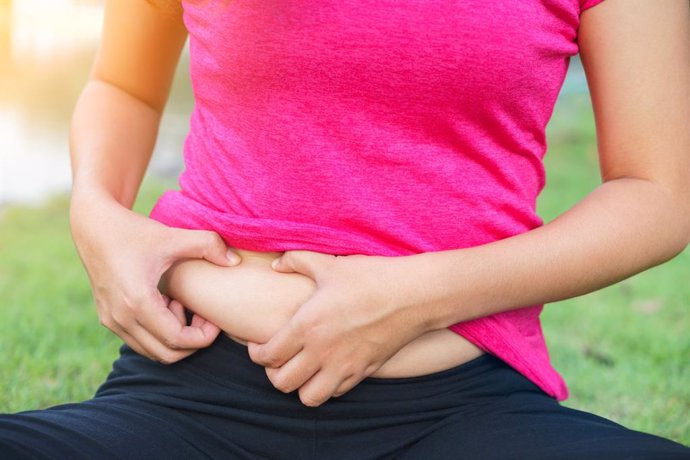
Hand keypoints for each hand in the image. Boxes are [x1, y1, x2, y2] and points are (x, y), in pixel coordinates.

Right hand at [70, 194, 241, 363]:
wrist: (94, 226)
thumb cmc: (135, 231)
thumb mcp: (173, 236)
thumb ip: (208, 245)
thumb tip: (235, 261)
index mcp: (138, 302)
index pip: (177, 341)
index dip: (203, 336)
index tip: (213, 318)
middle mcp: (121, 318)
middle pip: (167, 354)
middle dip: (192, 340)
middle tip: (201, 314)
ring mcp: (111, 321)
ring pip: (152, 352)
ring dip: (174, 337)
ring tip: (182, 305)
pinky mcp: (108, 319)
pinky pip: (140, 341)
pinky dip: (159, 332)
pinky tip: (166, 303)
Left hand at [246, 250, 428, 406]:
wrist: (413, 295)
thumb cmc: (370, 277)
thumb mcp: (330, 265)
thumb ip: (297, 261)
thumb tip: (276, 263)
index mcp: (307, 325)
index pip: (268, 356)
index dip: (257, 354)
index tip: (259, 346)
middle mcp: (322, 351)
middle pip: (282, 382)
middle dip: (273, 373)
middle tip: (278, 359)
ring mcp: (344, 366)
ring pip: (308, 397)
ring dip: (300, 386)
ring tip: (302, 369)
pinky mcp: (363, 372)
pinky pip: (336, 393)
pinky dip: (326, 386)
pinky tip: (328, 368)